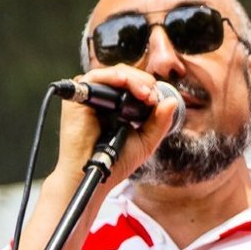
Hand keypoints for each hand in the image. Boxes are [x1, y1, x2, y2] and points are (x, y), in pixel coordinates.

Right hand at [51, 66, 181, 188]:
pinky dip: (114, 77)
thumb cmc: (116, 162)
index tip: (158, 100)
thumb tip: (172, 101)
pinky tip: (129, 86)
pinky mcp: (77, 100)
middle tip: (152, 97)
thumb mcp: (145, 141)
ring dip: (133, 79)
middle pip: (125, 74)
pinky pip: (95, 77)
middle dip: (143, 82)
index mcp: (116, 106)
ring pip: (113, 73)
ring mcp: (89, 98)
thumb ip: (160, 122)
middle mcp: (102, 99)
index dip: (148, 87)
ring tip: (146, 94)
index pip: (133, 84)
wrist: (96, 176)